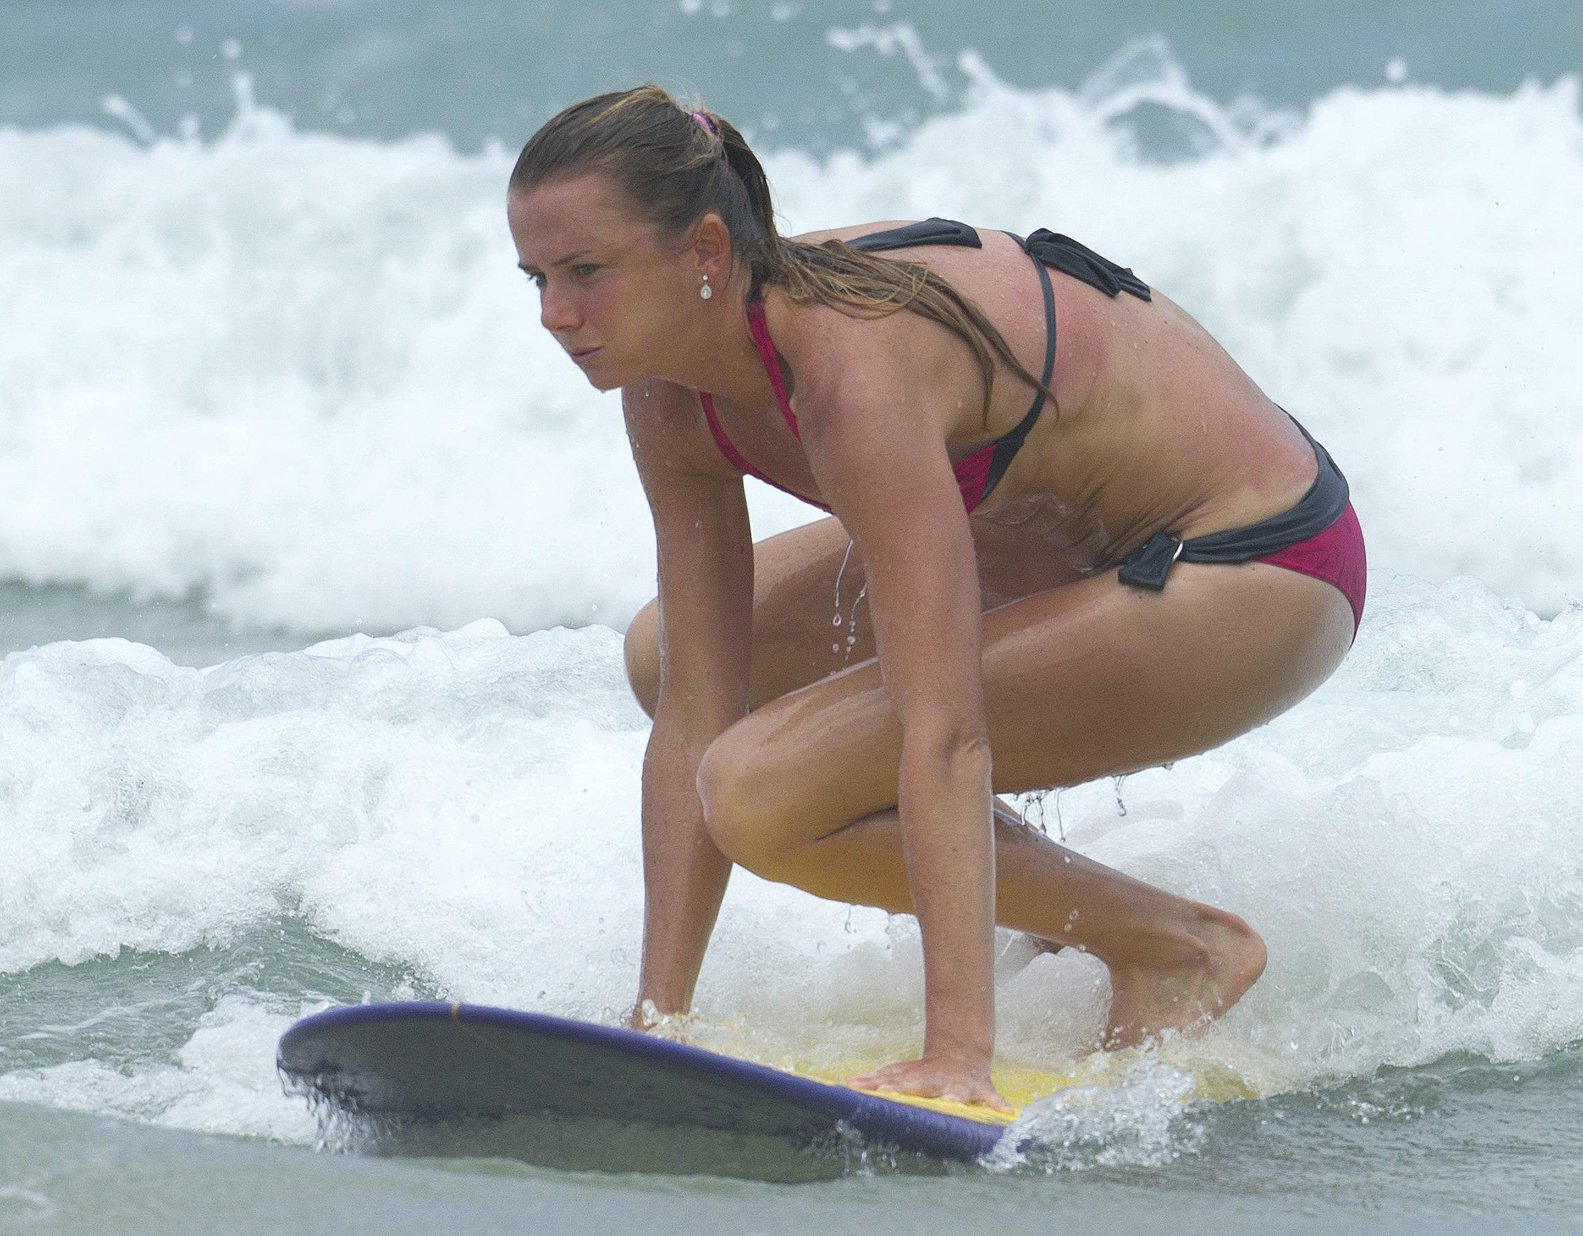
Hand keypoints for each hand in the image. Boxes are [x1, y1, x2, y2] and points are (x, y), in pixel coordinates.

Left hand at [846, 1054, 1012, 1113]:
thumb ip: (876, 1079)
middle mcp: (937, 1080)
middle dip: (911, 1088)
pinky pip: (993, 1099)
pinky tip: (1007, 1113)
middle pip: (922, 1083)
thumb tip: (846, 1084)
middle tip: (896, 1093)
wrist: (961, 1055)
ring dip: (954, 1097)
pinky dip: (1000, 1105)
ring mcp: (961, 1084)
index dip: (888, 1085)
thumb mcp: (901, 1071)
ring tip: (951, 1103)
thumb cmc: (925, 1071)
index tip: (878, 1090)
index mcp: (917, 1077)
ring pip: (958, 1091)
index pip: (898, 1081)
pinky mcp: (983, 1090)